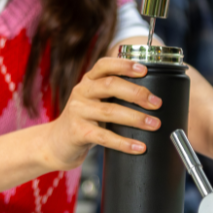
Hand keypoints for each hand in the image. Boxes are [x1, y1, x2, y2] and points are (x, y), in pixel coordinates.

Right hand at [46, 57, 162, 170]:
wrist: (57, 142)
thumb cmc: (84, 120)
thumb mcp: (94, 100)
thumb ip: (113, 94)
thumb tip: (151, 96)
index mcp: (88, 81)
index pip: (105, 65)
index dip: (125, 65)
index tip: (145, 70)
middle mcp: (81, 92)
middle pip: (110, 85)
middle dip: (136, 93)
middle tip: (156, 103)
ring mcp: (78, 112)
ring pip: (110, 111)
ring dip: (135, 118)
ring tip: (154, 124)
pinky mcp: (78, 132)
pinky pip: (104, 137)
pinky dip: (124, 143)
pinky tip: (138, 147)